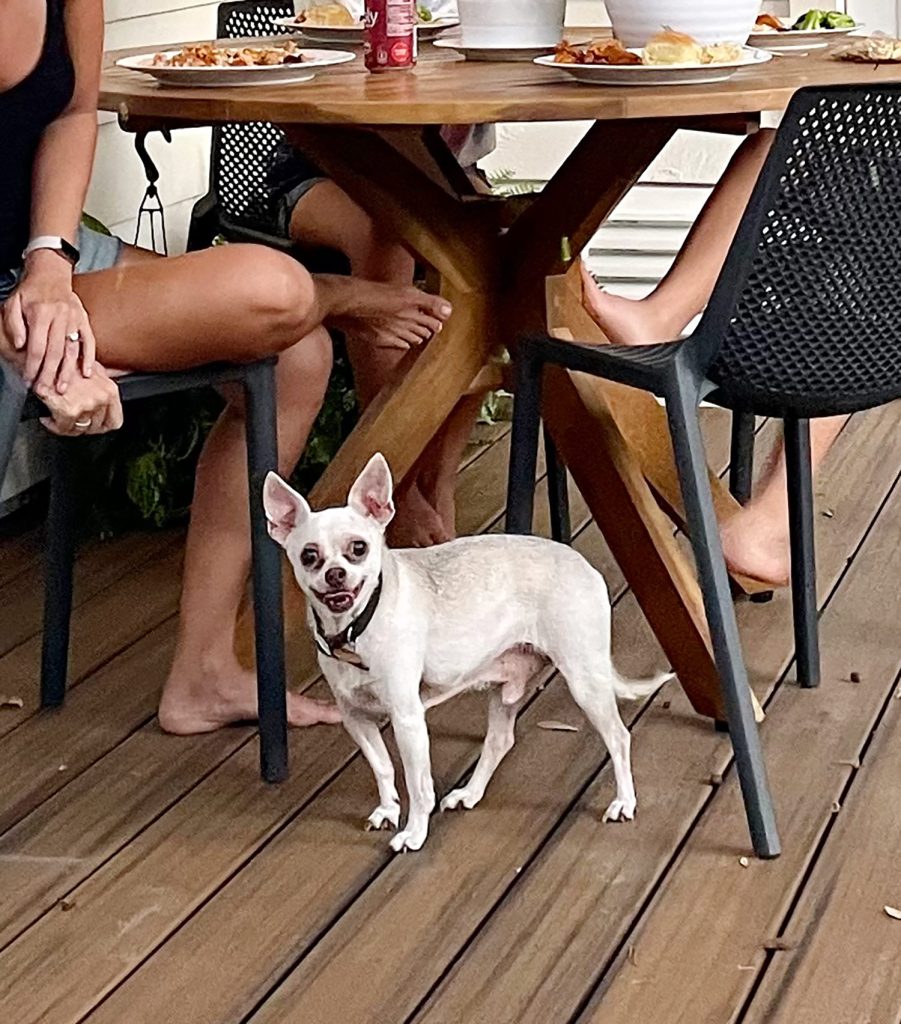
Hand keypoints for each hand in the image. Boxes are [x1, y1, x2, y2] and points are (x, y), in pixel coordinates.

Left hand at [2, 250, 96, 395]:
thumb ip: (14, 324)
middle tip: (45, 390)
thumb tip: (21, 345)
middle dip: (49, 374)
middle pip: (55, 352)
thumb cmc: (31, 290)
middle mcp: (60, 317)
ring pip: (72, 350)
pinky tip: (86, 373)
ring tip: (63, 387)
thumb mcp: (13, 302)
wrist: (51, 273)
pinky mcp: (84, 321)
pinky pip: (89, 342)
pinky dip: (89, 358)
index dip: (32, 366)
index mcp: (41, 313)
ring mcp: (74, 320)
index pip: (37, 347)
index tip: (29, 379)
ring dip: (67, 371)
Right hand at [39, 363, 122, 436]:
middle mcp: (101, 399)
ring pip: (79, 430)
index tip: (93, 425)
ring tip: (58, 418)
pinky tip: (49, 418)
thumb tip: (103, 395)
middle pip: (96, 427)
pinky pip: (63, 428)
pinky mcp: (69, 410)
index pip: (114, 422)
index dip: (102, 426)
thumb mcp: (91, 368)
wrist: (44, 356)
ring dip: (67, 426)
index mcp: (110, 391)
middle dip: (82, 425)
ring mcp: (86, 405)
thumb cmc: (65, 360)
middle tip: (71, 421)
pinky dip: (54, 426)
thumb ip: (100, 383)